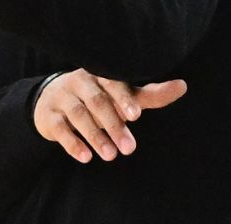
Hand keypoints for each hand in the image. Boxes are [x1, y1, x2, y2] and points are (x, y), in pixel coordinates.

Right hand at [33, 69, 186, 163]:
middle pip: (97, 102)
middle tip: (129, 149)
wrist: (53, 101)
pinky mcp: (48, 116)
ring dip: (95, 136)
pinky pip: (60, 128)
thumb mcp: (123, 96)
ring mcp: (62, 97)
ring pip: (79, 115)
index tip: (135, 116)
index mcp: (100, 73)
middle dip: (113, 125)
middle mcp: (80, 81)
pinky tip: (85, 157)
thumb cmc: (98, 97)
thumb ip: (150, 94)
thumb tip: (182, 86)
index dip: (123, 98)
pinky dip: (72, 143)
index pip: (112, 82)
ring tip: (110, 156)